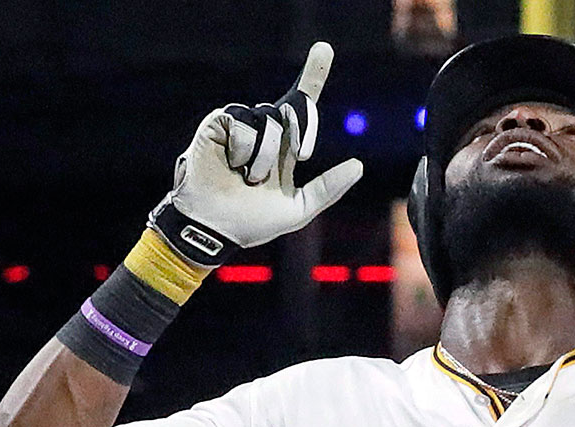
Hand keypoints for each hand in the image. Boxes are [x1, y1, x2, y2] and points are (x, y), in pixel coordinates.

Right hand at [149, 42, 363, 265]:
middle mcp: (263, 131)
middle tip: (297, 157)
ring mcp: (240, 126)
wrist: (215, 229)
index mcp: (283, 146)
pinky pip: (242, 121)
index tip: (324, 50)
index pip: (301, 105)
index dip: (313, 76)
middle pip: (293, 108)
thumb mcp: (299, 209)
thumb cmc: (253, 223)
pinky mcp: (217, 125)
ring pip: (268, 118)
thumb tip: (359, 166)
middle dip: (301, 131)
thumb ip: (328, 188)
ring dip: (265, 153)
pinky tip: (233, 165)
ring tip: (250, 177)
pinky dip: (243, 147)